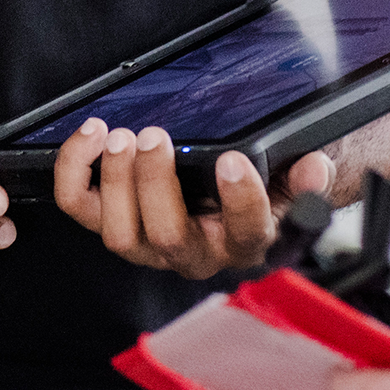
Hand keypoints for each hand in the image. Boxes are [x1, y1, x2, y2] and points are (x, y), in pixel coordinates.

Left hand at [53, 120, 334, 278]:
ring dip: (116, 182)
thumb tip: (314, 169)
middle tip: (156, 136)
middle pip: (168, 236)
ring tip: (120, 136)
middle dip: (155, 184)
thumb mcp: (293, 180)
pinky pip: (82, 209)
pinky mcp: (113, 221)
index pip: (247, 232)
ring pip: (120, 234)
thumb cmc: (261, 183)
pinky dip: (75, 173)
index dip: (240, 200)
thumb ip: (306, 177)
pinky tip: (89, 137)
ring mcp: (148, 242)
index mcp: (244, 241)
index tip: (233, 160)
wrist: (234, 192)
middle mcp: (194, 253)